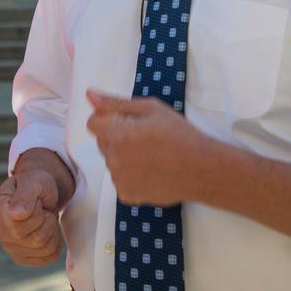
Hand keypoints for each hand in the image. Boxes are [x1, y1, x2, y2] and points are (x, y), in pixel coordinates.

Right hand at [0, 169, 63, 265]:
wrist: (38, 194)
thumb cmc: (34, 185)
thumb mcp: (32, 181)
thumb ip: (25, 195)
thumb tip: (15, 215)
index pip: (23, 223)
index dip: (37, 210)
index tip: (35, 201)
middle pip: (37, 239)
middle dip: (48, 220)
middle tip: (43, 209)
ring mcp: (9, 248)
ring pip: (45, 248)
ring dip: (53, 230)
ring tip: (45, 218)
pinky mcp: (21, 258)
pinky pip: (48, 256)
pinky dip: (55, 242)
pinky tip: (47, 230)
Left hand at [86, 89, 216, 206]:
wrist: (201, 169)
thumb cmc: (179, 134)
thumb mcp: (150, 109)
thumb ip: (116, 103)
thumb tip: (89, 95)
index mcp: (116, 134)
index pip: (92, 123)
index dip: (108, 119)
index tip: (127, 121)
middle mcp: (113, 159)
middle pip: (102, 142)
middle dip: (116, 137)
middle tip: (143, 138)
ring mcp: (119, 180)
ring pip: (112, 161)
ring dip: (123, 157)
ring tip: (150, 156)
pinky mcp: (127, 195)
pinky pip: (120, 180)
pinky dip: (130, 175)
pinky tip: (150, 171)